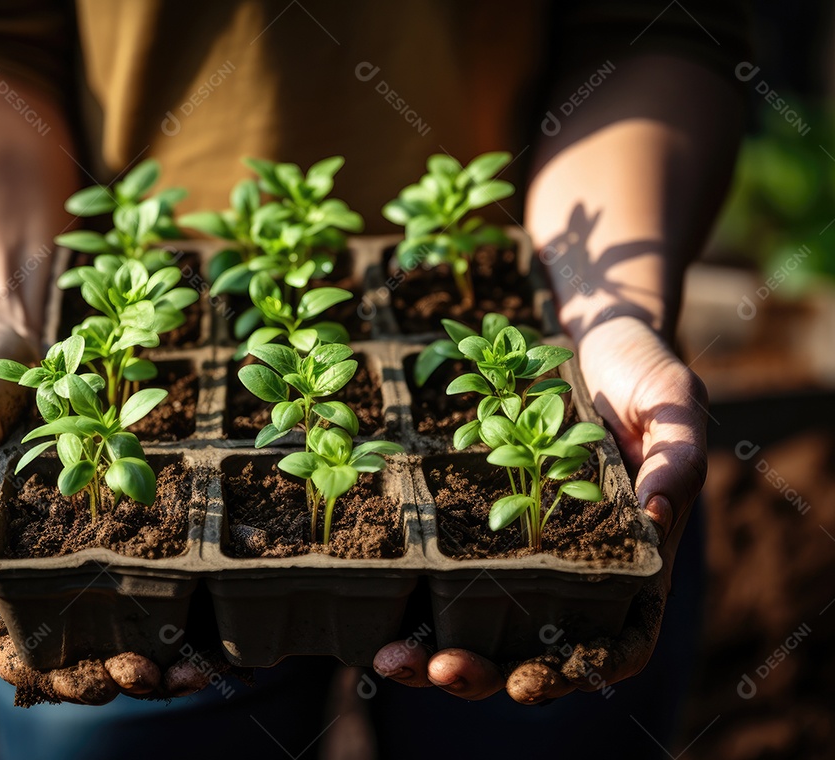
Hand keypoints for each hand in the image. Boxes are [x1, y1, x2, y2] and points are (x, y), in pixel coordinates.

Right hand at [0, 321, 219, 703]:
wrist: (25, 329)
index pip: (12, 638)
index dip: (52, 675)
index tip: (98, 681)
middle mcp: (38, 555)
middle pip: (75, 642)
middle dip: (115, 672)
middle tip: (161, 678)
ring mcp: (83, 534)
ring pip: (119, 615)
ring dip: (156, 652)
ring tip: (196, 670)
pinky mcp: (121, 506)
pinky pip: (150, 560)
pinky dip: (178, 595)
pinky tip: (211, 613)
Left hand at [373, 316, 706, 701]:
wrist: (587, 334)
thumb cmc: (641, 369)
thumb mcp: (672, 402)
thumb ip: (676, 456)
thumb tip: (657, 514)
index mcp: (633, 560)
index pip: (616, 643)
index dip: (574, 672)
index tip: (527, 680)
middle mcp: (575, 568)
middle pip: (533, 650)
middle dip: (484, 670)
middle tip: (438, 668)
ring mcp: (524, 548)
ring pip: (479, 624)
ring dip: (434, 650)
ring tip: (389, 656)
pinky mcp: (480, 519)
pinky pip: (444, 569)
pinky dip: (412, 592)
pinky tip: (371, 593)